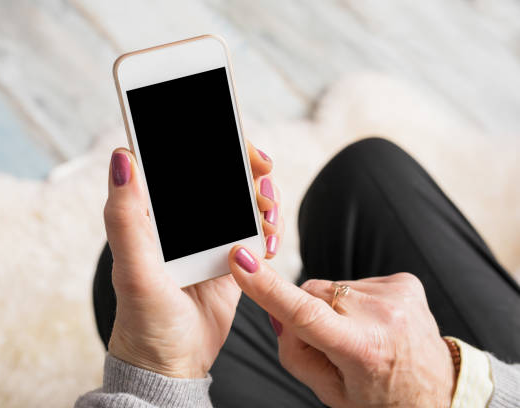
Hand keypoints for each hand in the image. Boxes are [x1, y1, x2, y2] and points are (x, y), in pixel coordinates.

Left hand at [104, 141, 283, 377]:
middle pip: (221, 176)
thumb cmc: (143, 319)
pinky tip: (269, 240)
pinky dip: (268, 228)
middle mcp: (182, 220)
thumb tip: (122, 157)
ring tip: (267, 219)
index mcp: (154, 212)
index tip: (239, 148)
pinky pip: (254, 230)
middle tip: (263, 177)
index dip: (212, 145)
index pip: (182, 162)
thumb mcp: (133, 268)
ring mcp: (208, 237)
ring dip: (263, 199)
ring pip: (242, 199)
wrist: (173, 364)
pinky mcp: (230, 257)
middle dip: (248, 170)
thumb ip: (124, 216)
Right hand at [228, 247, 455, 406]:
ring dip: (335, 307)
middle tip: (333, 343)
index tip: (242, 261)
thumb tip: (278, 310)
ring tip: (361, 335)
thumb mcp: (330, 391)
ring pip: (332, 287)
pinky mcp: (405, 282)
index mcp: (362, 350)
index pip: (304, 313)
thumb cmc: (380, 397)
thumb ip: (295, 352)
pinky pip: (356, 282)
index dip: (268, 287)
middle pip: (312, 293)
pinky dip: (356, 301)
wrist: (434, 393)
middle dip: (309, 312)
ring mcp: (397, 296)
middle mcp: (382, 317)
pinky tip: (375, 323)